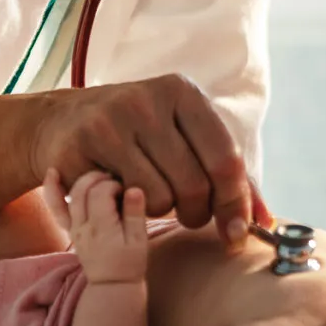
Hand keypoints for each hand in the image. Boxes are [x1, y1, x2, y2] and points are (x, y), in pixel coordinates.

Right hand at [31, 74, 257, 246]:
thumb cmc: (138, 136)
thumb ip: (226, 175)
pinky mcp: (81, 146)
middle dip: (197, 213)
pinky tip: (121, 192)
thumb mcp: (183, 138)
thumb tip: (264, 221)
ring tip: (149, 194)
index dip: (236, 203)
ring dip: (160, 211)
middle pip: (194, 185)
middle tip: (188, 214)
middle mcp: (149, 100)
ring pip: (159, 199)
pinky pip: (122, 202)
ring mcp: (111, 121)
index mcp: (183, 92)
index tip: (237, 233)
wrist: (61, 121)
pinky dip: (128, 208)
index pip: (225, 158)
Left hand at [46, 169, 148, 284]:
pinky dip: (52, 189)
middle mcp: (82, 227)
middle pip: (83, 189)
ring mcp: (73, 228)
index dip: (114, 184)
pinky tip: (53, 171)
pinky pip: (56, 207)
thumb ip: (135, 214)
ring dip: (84, 179)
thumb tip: (134, 188)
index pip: (101, 193)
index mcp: (102, 229)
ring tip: (100, 176)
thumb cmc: (130, 263)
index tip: (126, 190)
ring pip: (70, 194)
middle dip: (99, 177)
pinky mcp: (70, 229)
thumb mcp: (139, 241)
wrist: (111, 285)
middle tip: (115, 181)